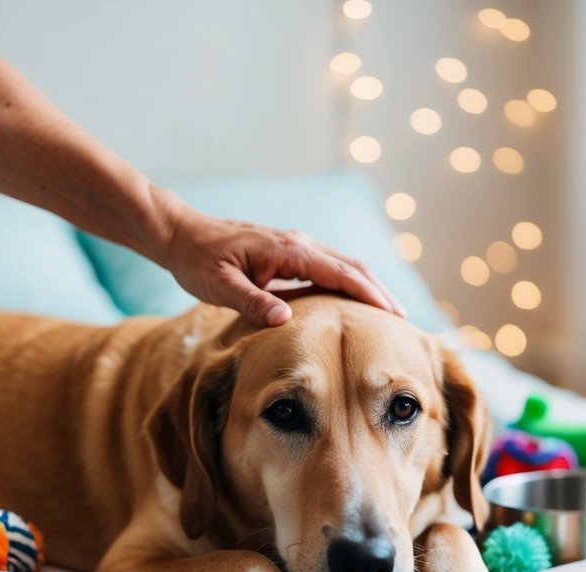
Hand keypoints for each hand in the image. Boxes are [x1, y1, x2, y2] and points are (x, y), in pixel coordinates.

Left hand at [161, 200, 405, 326]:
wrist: (183, 236)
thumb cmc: (198, 261)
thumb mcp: (219, 286)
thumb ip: (251, 303)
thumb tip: (284, 320)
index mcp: (287, 250)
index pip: (339, 271)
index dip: (368, 293)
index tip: (393, 313)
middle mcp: (298, 244)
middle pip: (351, 266)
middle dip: (379, 291)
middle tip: (403, 319)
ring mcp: (296, 247)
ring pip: (343, 265)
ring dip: (368, 287)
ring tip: (390, 314)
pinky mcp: (289, 254)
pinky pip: (327, 269)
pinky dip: (348, 284)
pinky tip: (355, 304)